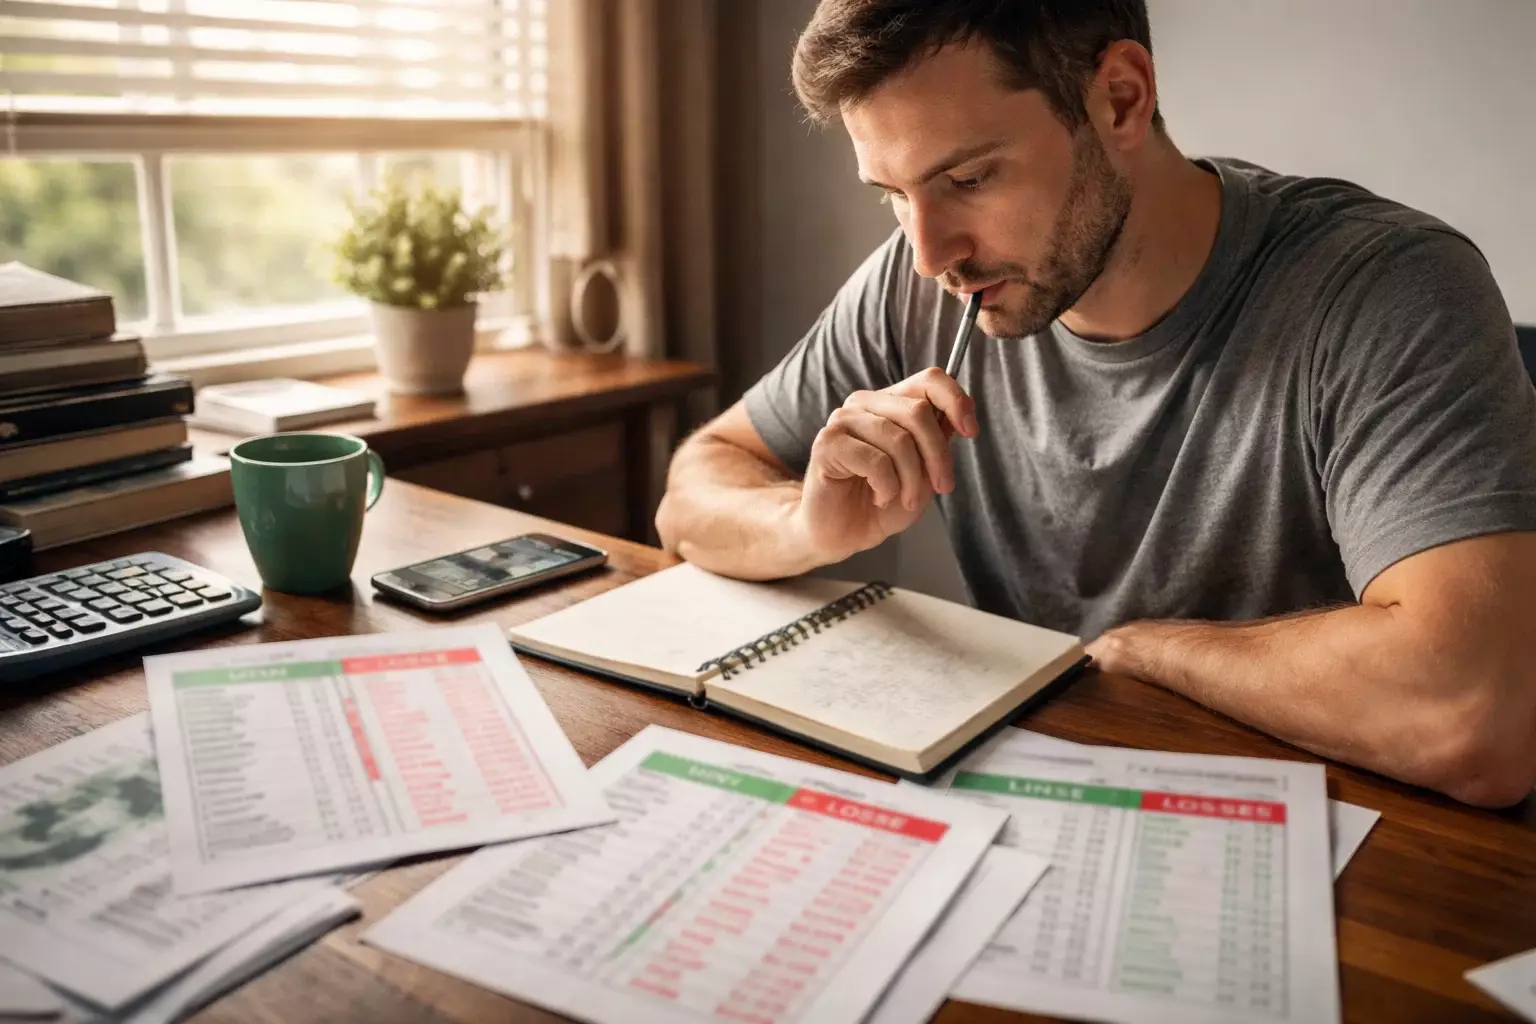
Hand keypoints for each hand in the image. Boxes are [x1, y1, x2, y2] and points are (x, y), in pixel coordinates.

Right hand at [791, 367, 977, 561]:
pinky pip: (875, 462)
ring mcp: (843, 421)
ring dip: (911, 479)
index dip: (955, 400)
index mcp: (889, 402)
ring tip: (904, 498)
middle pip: (918, 412)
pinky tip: (879, 497)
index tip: (970, 431)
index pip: (928, 380)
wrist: (842, 533)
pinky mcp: (827, 444)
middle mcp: (864, 403)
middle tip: (942, 486)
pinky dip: (887, 487)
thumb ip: (938, 441)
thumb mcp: (924, 472)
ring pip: (899, 440)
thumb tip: (958, 418)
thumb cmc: (881, 502)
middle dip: (938, 455)